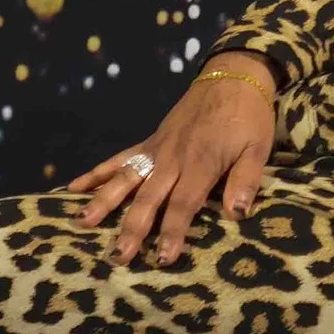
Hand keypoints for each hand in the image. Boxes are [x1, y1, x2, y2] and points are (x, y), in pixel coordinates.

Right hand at [68, 55, 276, 265]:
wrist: (231, 76)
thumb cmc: (249, 117)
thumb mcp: (258, 148)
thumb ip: (246, 180)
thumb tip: (237, 214)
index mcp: (201, 163)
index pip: (183, 204)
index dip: (172, 231)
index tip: (163, 258)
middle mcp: (172, 159)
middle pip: (149, 198)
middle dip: (133, 228)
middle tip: (119, 255)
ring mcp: (157, 150)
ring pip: (125, 179)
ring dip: (104, 202)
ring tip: (82, 223)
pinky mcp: (149, 142)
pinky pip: (120, 159)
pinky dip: (97, 173)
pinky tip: (74, 188)